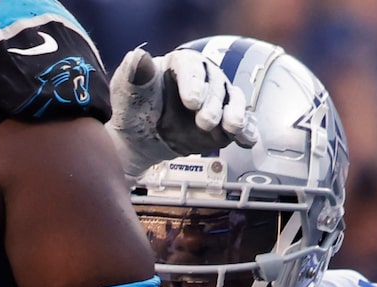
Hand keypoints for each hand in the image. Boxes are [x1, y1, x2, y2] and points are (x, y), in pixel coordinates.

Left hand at [109, 45, 256, 178]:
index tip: (192, 101)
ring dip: (235, 114)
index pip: (191, 65)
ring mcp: (216, 98)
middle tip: (205, 122)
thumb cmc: (134, 111)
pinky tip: (248, 140)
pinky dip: (246, 131)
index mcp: (179, 64)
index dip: (194, 82)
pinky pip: (240, 122)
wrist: (141, 138)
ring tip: (232, 128)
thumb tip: (138, 57)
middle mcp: (203, 77)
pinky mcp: (224, 119)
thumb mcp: (128, 94)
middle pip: (215, 83)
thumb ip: (133, 77)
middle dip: (213, 104)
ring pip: (233, 100)